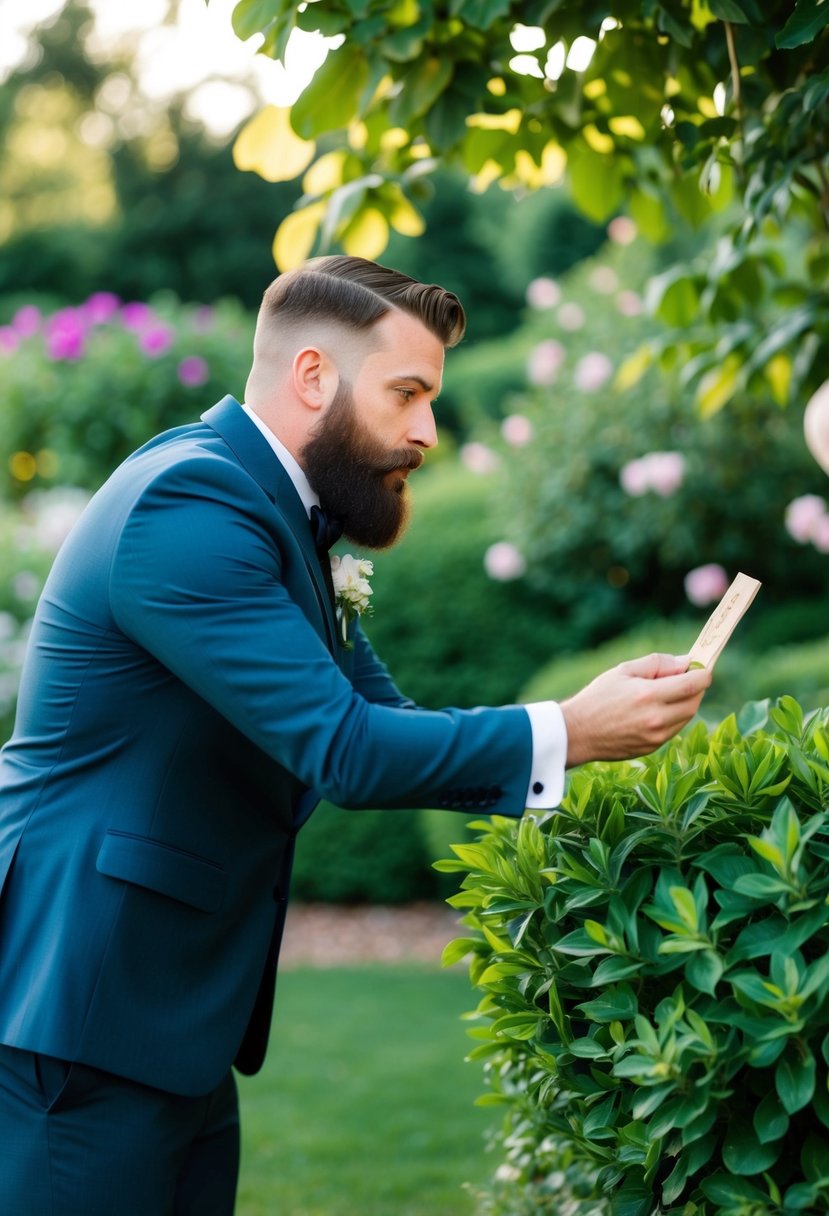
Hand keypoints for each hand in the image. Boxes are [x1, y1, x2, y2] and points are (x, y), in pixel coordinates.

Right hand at [560, 652, 711, 767]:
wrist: (577, 732)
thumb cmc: (597, 697)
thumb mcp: (623, 670)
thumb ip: (657, 663)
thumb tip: (685, 662)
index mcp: (649, 695)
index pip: (693, 684)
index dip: (703, 673)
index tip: (702, 667)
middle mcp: (656, 719)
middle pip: (694, 702)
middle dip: (696, 688)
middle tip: (687, 677)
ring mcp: (655, 736)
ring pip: (686, 718)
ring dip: (685, 703)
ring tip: (669, 692)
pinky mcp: (652, 747)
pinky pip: (673, 730)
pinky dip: (673, 717)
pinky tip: (656, 709)